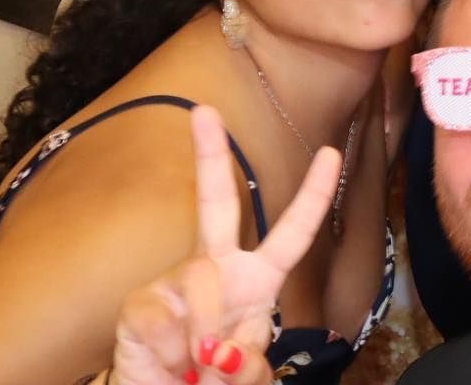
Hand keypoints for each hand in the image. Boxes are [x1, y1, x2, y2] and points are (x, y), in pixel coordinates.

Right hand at [109, 106, 338, 384]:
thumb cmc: (211, 381)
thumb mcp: (248, 374)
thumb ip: (251, 364)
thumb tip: (223, 350)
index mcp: (257, 280)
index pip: (292, 234)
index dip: (313, 196)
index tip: (330, 153)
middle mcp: (218, 269)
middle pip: (218, 203)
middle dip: (210, 156)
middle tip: (204, 111)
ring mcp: (176, 282)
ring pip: (204, 279)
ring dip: (209, 336)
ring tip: (202, 370)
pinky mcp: (140, 305)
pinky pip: (167, 319)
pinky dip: (177, 355)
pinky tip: (172, 368)